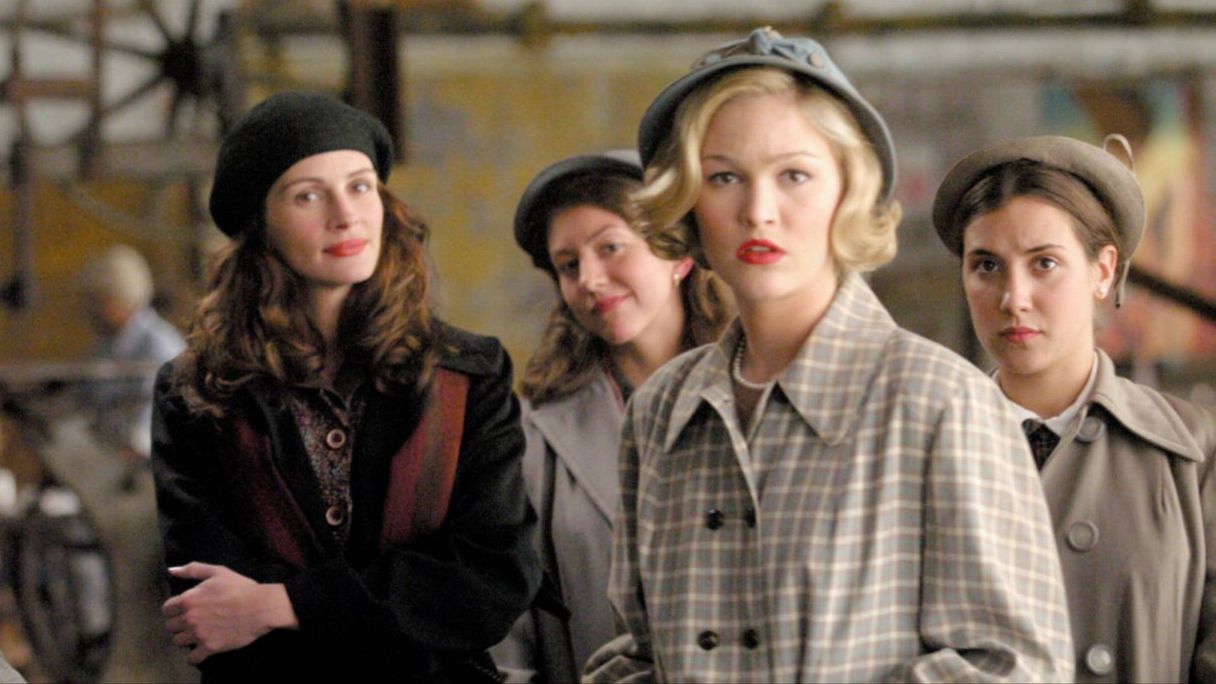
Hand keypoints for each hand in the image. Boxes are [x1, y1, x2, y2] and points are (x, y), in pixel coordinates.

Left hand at [163, 562, 297, 664]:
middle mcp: (189, 618)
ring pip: (178, 642)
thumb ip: (192, 569)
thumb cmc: (240, 587)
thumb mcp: (218, 572)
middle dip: (179, 624)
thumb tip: (171, 570)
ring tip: (197, 634)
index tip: (184, 610)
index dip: (174, 609)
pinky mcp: (209, 647)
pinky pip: (191, 658)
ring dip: (185, 638)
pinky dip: (194, 656)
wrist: (260, 607)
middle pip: (170, 627)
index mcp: (188, 599)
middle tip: (192, 622)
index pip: (166, 609)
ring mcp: (198, 634)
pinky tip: (201, 649)